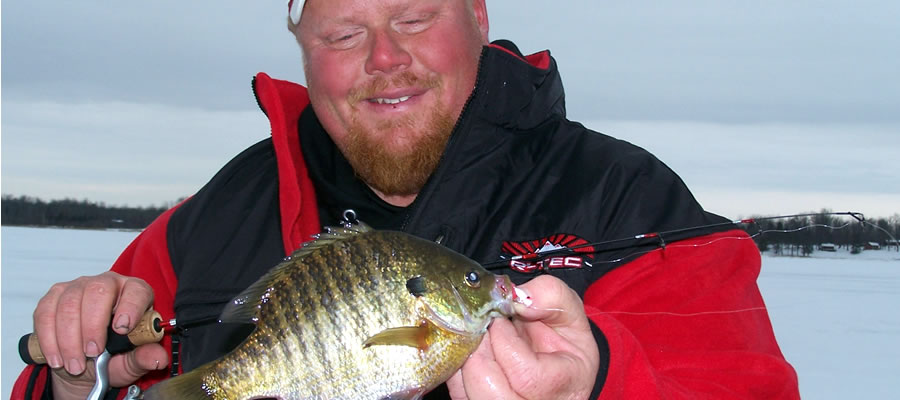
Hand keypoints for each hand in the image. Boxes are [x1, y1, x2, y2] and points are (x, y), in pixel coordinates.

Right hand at [32, 271, 168, 399]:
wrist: (85, 363)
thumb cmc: (115, 356)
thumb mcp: (132, 362)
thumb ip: (144, 358)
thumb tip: (157, 358)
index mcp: (135, 292)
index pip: (136, 290)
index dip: (130, 307)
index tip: (122, 329)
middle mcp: (108, 283)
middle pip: (98, 291)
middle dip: (92, 326)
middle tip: (92, 353)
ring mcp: (78, 287)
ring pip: (69, 304)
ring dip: (69, 339)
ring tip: (75, 365)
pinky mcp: (54, 297)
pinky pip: (46, 313)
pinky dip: (49, 339)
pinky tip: (57, 358)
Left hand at [447, 275, 599, 399]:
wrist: (555, 354)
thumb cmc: (563, 336)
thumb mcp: (568, 308)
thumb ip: (549, 295)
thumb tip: (516, 297)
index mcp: (564, 383)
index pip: (525, 375)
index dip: (505, 342)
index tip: (500, 321)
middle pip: (489, 392)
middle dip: (478, 351)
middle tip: (482, 328)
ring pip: (467, 393)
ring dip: (465, 358)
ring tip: (478, 339)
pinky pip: (458, 390)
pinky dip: (457, 367)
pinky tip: (472, 350)